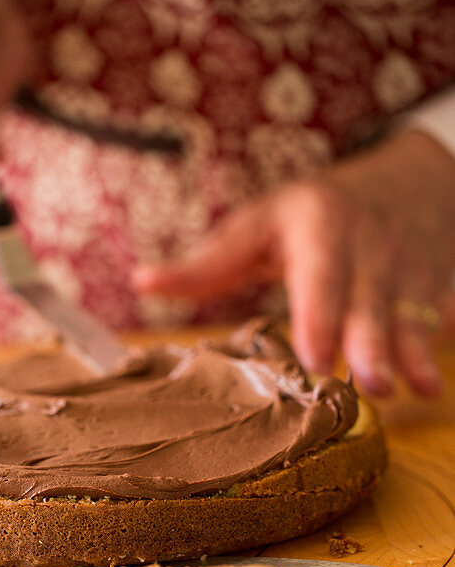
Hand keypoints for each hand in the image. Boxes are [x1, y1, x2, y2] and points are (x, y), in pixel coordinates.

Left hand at [134, 130, 454, 396]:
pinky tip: (436, 376)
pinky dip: (443, 339)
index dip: (319, 318)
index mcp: (321, 230)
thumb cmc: (318, 210)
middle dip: (373, 344)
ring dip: (415, 353)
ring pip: (414, 314)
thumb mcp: (262, 222)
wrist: (411, 176)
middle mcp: (371, 249)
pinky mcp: (443, 284)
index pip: (320, 278)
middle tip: (372, 385)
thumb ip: (210, 262)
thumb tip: (142, 281)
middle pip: (371, 303)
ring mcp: (413, 268)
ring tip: (419, 390)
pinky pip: (447, 312)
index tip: (313, 357)